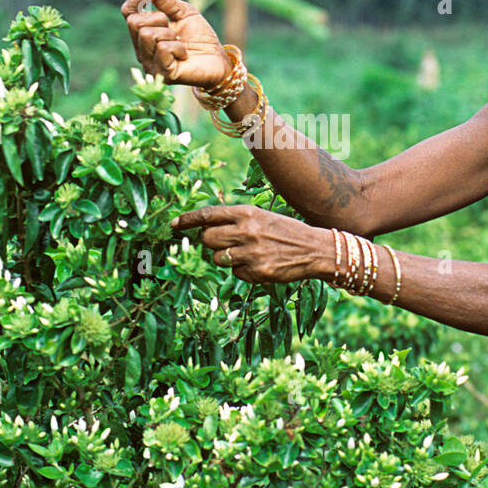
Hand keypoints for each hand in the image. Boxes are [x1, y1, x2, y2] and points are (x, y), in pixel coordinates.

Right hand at [121, 0, 231, 88]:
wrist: (218, 59)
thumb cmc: (200, 37)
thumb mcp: (183, 13)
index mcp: (144, 32)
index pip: (128, 12)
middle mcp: (141, 49)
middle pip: (134, 23)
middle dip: (158, 18)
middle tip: (175, 29)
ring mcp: (149, 63)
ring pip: (147, 35)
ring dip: (170, 34)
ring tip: (180, 43)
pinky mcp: (162, 74)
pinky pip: (163, 49)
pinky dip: (178, 48)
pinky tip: (184, 54)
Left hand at [171, 204, 327, 283]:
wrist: (315, 249)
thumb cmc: (285, 231)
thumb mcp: (262, 217)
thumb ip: (236, 221)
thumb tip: (205, 229)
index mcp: (248, 213)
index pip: (209, 214)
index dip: (188, 220)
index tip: (173, 225)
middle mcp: (247, 231)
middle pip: (207, 239)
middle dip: (209, 243)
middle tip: (224, 244)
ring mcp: (251, 253)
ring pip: (218, 259)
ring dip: (226, 258)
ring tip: (247, 254)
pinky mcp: (258, 272)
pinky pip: (235, 274)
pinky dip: (243, 271)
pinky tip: (259, 265)